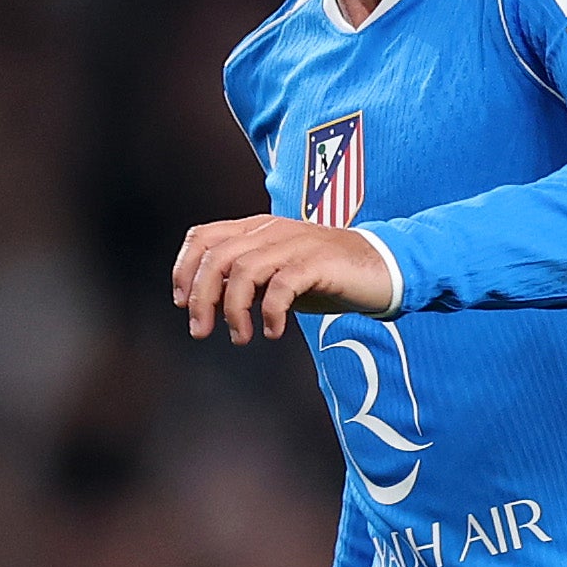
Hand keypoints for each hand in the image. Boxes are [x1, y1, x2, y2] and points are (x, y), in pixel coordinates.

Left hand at [174, 216, 398, 342]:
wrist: (384, 268)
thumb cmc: (330, 275)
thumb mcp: (279, 274)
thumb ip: (247, 281)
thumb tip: (208, 304)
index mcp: (257, 229)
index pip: (203, 237)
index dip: (184, 269)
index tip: (183, 303)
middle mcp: (271, 230)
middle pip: (216, 257)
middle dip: (202, 298)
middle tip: (202, 331)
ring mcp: (295, 244)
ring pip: (243, 271)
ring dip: (233, 310)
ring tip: (241, 337)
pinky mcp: (318, 262)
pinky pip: (281, 286)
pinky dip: (270, 313)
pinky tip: (274, 332)